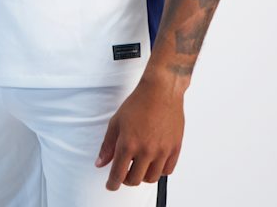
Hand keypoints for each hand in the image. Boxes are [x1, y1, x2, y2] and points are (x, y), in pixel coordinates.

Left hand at [94, 72, 184, 190]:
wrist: (161, 90)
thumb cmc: (139, 102)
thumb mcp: (116, 122)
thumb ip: (107, 145)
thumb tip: (101, 163)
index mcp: (128, 144)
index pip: (118, 175)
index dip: (112, 184)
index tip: (111, 185)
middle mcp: (146, 150)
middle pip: (134, 180)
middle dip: (126, 179)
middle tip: (124, 172)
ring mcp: (162, 151)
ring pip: (151, 178)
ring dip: (143, 176)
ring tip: (139, 166)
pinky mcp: (175, 148)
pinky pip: (167, 171)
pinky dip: (159, 170)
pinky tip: (154, 162)